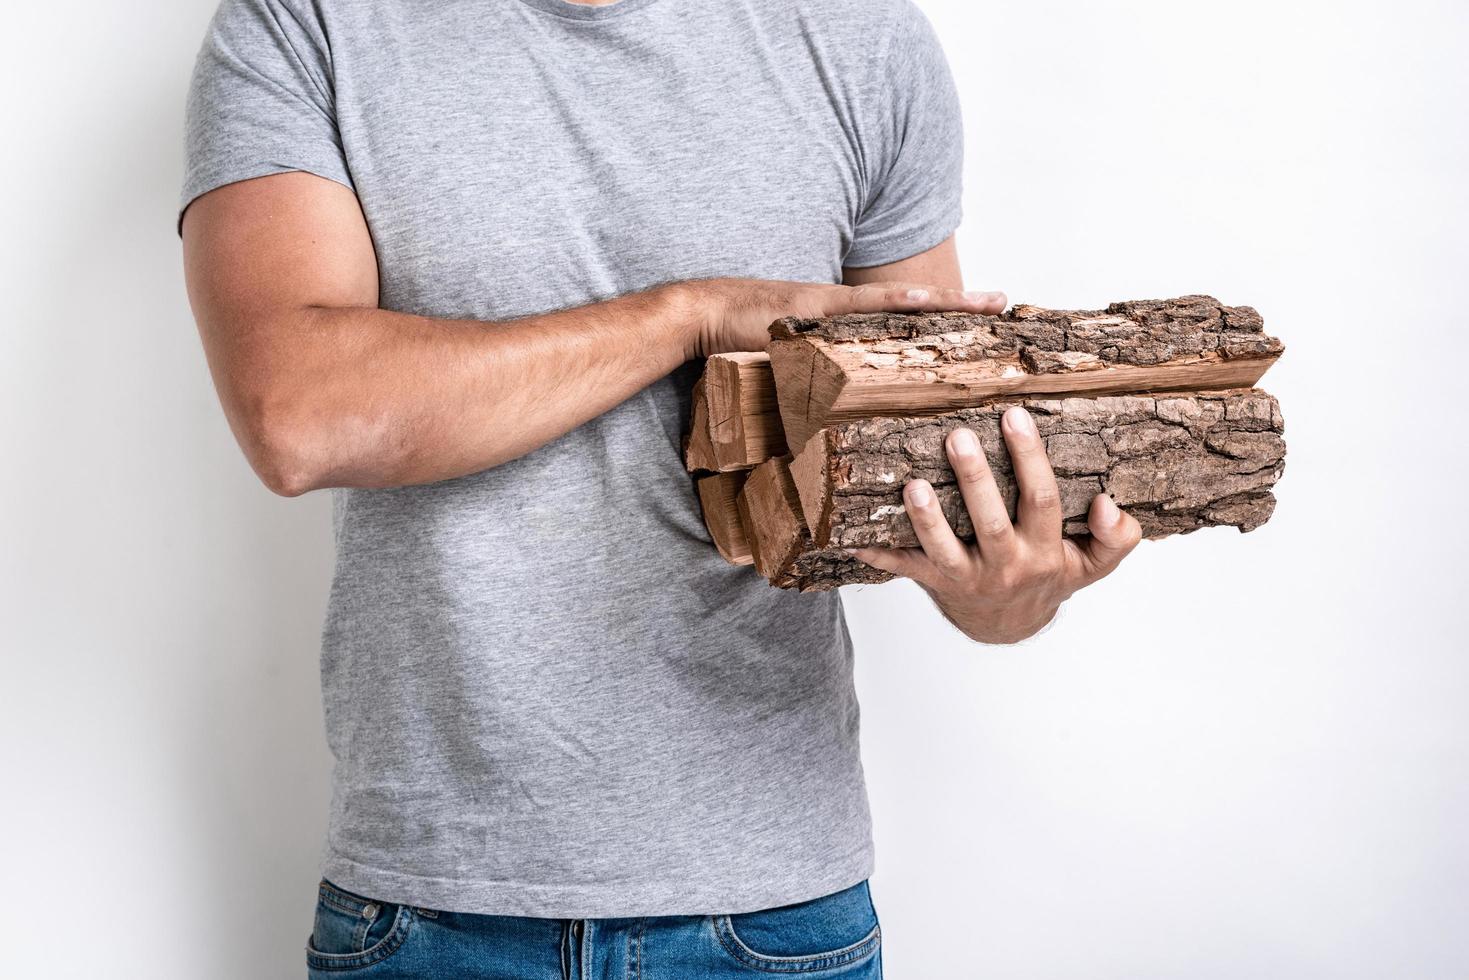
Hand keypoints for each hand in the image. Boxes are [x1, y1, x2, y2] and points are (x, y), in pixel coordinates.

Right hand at [678, 278, 1007, 357]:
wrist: (706, 314)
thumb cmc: (743, 342)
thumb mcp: (789, 370)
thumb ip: (817, 390)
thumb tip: (834, 426)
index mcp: (847, 328)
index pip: (907, 322)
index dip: (946, 320)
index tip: (984, 321)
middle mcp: (849, 315)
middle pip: (918, 310)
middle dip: (962, 309)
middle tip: (1006, 306)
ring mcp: (837, 309)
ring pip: (905, 305)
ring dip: (948, 303)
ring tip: (991, 303)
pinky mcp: (819, 309)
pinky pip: (866, 307)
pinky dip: (899, 302)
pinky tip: (933, 299)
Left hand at [851, 406, 1142, 644]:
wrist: (1010, 625)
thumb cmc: (1050, 577)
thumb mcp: (1093, 564)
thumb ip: (1117, 537)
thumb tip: (1107, 504)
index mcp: (1043, 551)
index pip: (1042, 500)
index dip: (1029, 459)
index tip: (1014, 416)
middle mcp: (1005, 565)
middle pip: (990, 521)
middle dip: (974, 479)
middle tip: (958, 436)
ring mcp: (966, 576)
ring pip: (944, 549)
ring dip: (926, 518)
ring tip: (912, 485)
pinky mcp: (934, 582)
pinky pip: (904, 568)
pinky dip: (877, 553)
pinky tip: (852, 536)